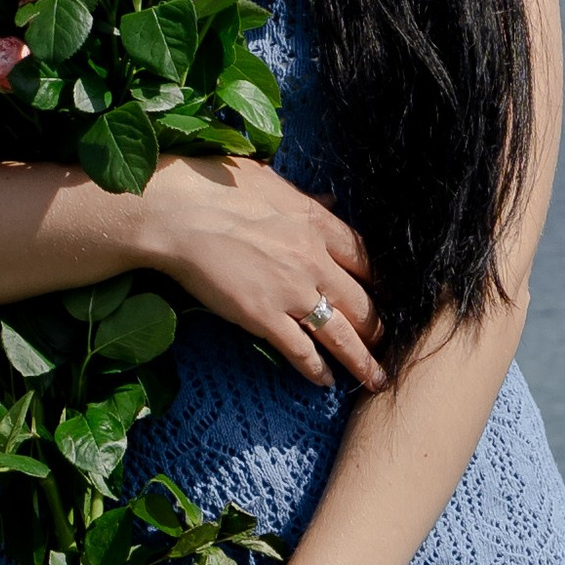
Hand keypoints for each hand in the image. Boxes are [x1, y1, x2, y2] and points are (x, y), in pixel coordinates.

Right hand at [135, 157, 385, 391]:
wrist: (177, 213)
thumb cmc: (215, 186)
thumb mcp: (271, 182)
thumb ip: (304, 198)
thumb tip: (329, 200)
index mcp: (317, 223)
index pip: (364, 258)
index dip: (377, 281)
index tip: (383, 295)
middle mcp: (314, 261)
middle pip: (362, 301)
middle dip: (378, 327)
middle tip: (386, 343)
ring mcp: (291, 292)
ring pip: (341, 334)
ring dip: (362, 359)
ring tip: (375, 379)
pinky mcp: (263, 317)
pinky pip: (300, 350)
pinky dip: (316, 369)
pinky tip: (325, 382)